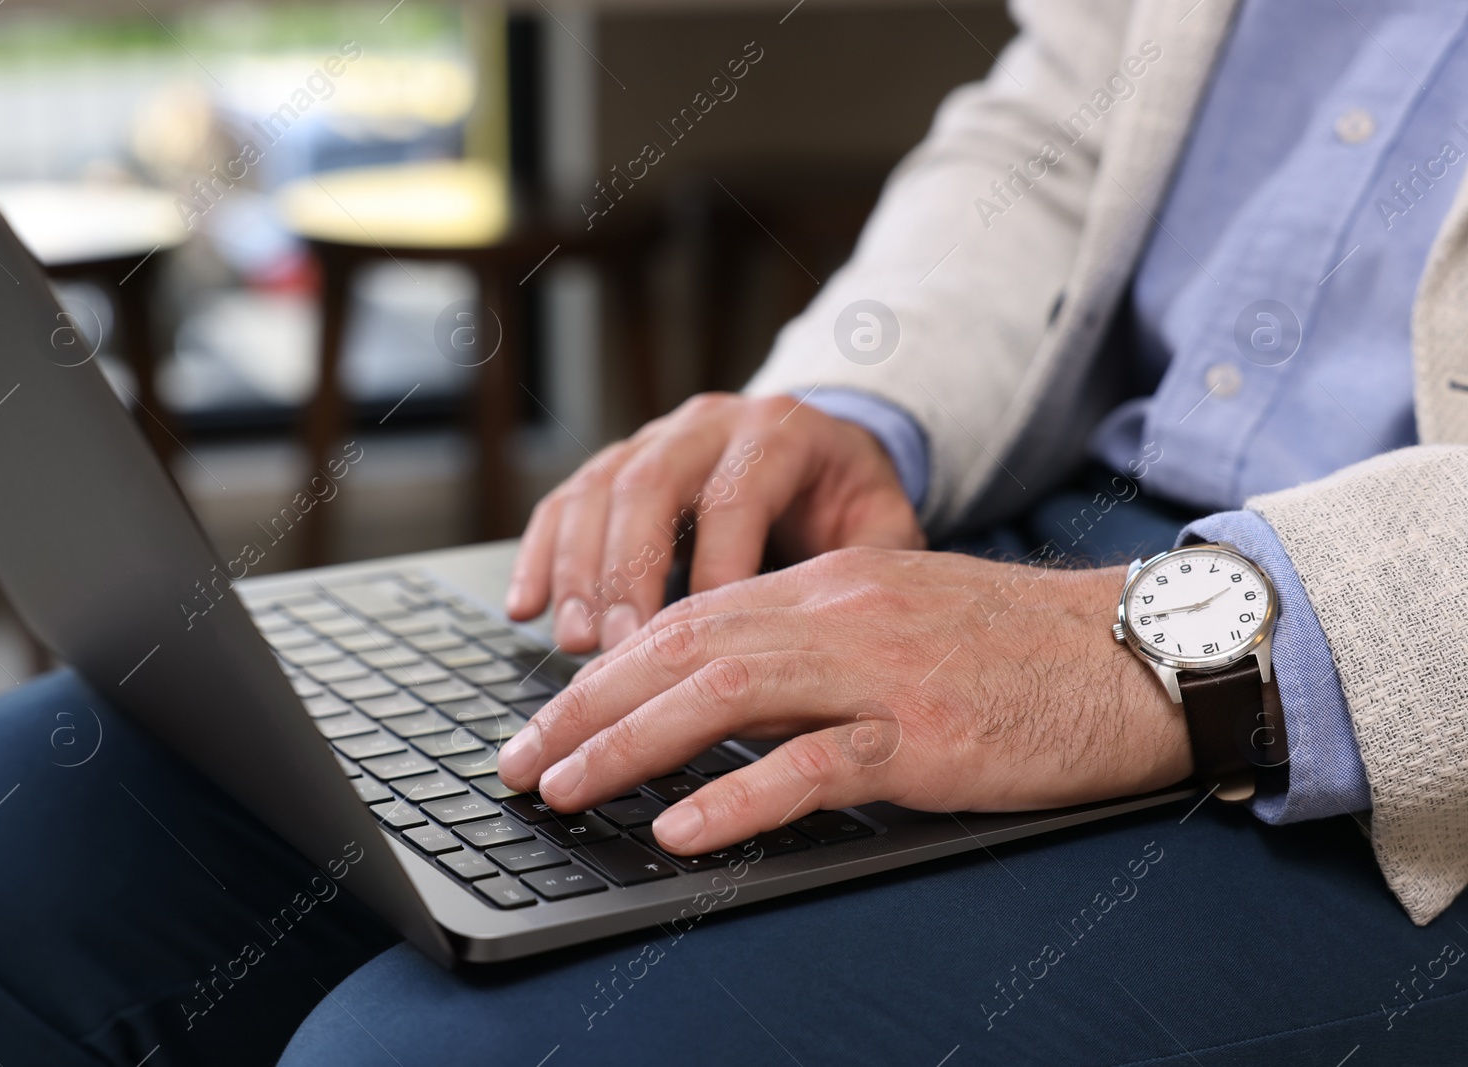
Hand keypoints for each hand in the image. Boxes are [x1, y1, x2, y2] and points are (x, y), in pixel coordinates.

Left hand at [497, 547, 1188, 855]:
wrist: (1134, 652)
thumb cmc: (1014, 648)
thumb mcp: (896, 619)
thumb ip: (808, 645)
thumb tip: (715, 694)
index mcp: (827, 586)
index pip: (686, 619)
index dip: (603, 671)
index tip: (546, 718)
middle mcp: (839, 614)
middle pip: (682, 648)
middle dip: (584, 707)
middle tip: (517, 761)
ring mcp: (882, 671)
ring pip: (727, 693)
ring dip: (630, 744)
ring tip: (565, 789)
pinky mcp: (928, 734)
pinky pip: (818, 764)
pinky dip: (739, 796)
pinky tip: (682, 827)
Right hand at [505, 392, 924, 652]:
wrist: (824, 450)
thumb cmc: (851, 502)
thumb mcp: (884, 525)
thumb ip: (866, 570)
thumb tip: (833, 638)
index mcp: (779, 432)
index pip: (736, 494)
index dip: (715, 565)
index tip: (705, 638)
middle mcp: (708, 424)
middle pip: (650, 486)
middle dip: (628, 572)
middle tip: (617, 647)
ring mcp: (654, 439)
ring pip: (596, 491)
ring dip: (578, 571)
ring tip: (576, 642)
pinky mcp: (616, 464)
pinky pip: (564, 502)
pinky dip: (539, 556)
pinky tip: (525, 608)